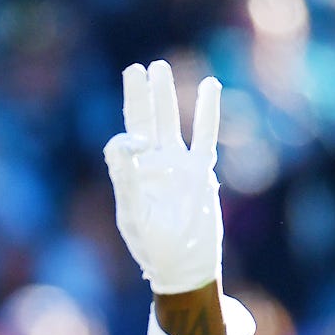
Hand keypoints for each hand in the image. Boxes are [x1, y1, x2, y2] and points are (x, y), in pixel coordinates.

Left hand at [102, 58, 222, 296]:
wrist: (184, 265)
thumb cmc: (153, 246)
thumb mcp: (134, 214)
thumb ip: (127, 179)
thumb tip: (124, 143)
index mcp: (131, 175)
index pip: (123, 143)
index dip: (126, 137)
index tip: (134, 144)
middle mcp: (153, 165)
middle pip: (144, 122)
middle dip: (140, 96)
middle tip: (136, 69)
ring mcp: (178, 165)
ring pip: (171, 122)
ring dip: (165, 97)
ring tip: (159, 69)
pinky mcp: (201, 171)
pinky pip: (205, 136)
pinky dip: (207, 112)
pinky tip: (210, 86)